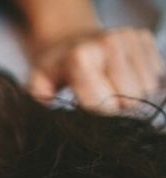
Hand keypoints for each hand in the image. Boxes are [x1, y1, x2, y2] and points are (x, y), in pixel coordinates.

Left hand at [29, 27, 165, 112]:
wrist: (68, 39)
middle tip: (100, 103)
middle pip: (131, 100)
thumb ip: (41, 104)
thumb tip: (52, 125)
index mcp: (81, 59)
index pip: (104, 105)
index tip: (88, 118)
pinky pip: (156, 76)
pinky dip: (142, 84)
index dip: (98, 118)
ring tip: (110, 90)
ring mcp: (130, 39)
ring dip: (132, 97)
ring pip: (147, 90)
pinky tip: (122, 79)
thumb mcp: (38, 86)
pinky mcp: (144, 38)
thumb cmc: (54, 69)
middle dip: (117, 110)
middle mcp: (109, 44)